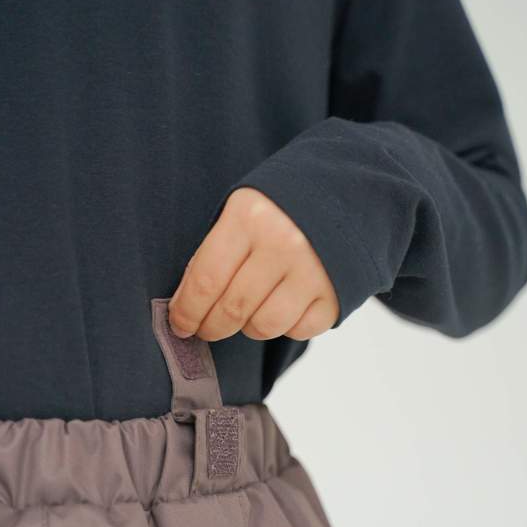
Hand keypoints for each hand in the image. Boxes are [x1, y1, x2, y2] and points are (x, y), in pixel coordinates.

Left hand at [167, 187, 339, 341]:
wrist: (348, 194)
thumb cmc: (283, 208)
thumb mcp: (242, 211)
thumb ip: (215, 252)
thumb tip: (188, 303)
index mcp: (250, 217)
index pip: (206, 280)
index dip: (186, 311)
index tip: (179, 325)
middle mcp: (283, 244)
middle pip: (232, 310)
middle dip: (210, 327)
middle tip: (205, 329)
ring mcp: (313, 272)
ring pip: (263, 327)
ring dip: (248, 327)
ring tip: (248, 312)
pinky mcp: (335, 295)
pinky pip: (296, 332)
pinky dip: (285, 327)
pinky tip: (283, 306)